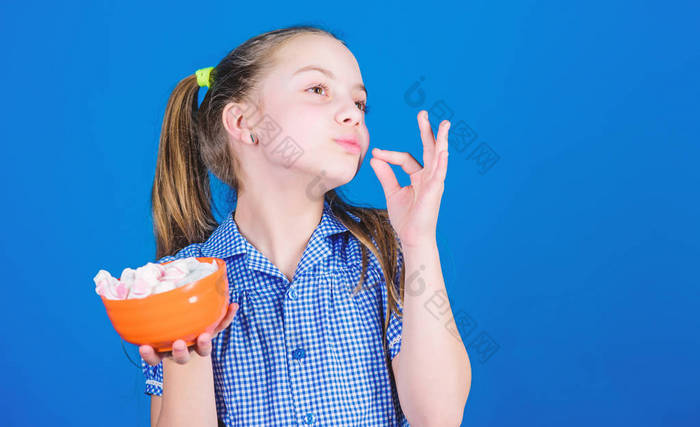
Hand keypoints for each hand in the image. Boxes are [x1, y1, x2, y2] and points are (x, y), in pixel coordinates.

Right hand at [139, 303, 238, 364]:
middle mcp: (182, 349)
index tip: (144, 347)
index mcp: (164, 349)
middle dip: (180, 353)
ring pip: (203, 349)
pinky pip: (221, 325)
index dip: (149, 355)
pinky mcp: (212, 331)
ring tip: (205, 335)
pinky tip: (233, 305)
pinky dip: (227, 316)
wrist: (189, 328)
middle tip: (179, 344)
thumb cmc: (168, 321)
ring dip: (205, 344)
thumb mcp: (158, 319)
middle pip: (181, 357)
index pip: (154, 357)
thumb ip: (149, 309)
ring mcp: (199, 342)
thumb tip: (124, 287)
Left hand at [369, 110, 448, 246]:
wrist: (412, 237)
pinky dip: (441, 161)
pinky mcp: (435, 191)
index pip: (405, 158)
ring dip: (441, 140)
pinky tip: (443, 150)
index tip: (376, 154)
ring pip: (438, 157)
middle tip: (423, 113)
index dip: (389, 155)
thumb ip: (385, 174)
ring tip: (444, 124)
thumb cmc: (405, 218)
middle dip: (426, 131)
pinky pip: (439, 173)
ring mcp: (434, 182)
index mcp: (419, 176)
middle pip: (428, 149)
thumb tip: (375, 158)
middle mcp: (429, 176)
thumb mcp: (392, 192)